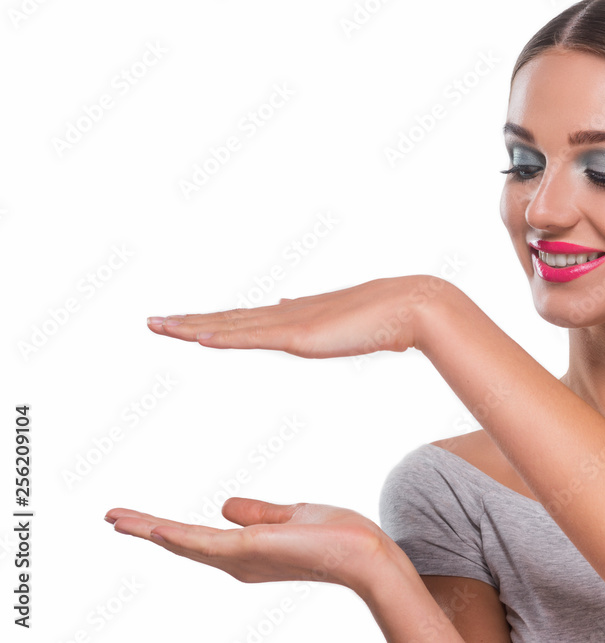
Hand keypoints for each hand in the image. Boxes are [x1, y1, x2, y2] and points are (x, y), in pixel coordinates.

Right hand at [105, 497, 389, 588]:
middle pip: (182, 544)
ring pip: (184, 543)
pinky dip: (176, 536)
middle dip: (145, 530)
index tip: (138, 518)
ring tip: (116, 517)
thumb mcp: (291, 516)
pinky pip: (205, 543)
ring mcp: (240, 559)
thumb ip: (258, 513)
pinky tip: (152, 527)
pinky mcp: (248, 551)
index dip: (167, 529)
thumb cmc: (338, 536)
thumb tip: (224, 506)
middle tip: (111, 517)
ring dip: (148, 529)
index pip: (197, 539)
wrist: (364, 553)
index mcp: (247, 552)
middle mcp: (237, 561)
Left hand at [145, 274, 455, 357]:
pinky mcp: (301, 334)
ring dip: (192, 326)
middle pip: (228, 320)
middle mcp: (288, 315)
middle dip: (188, 321)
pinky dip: (222, 336)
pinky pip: (252, 337)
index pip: (245, 322)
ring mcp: (292, 323)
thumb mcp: (341, 321)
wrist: (412, 308)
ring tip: (159, 326)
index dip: (213, 321)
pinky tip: (196, 336)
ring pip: (232, 326)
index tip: (184, 324)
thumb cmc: (388, 319)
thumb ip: (312, 318)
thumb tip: (285, 305)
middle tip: (153, 322)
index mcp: (297, 317)